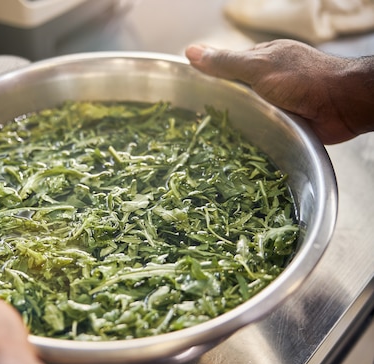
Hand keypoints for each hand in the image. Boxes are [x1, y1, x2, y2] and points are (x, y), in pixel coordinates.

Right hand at [185, 40, 373, 144]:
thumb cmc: (303, 80)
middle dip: (217, 104)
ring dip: (233, 124)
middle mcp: (268, 79)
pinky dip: (249, 137)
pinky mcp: (286, 123)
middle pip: (234, 91)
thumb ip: (225, 62)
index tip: (183, 90)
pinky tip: (234, 148)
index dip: (205, 75)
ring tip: (206, 141)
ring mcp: (278, 102)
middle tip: (190, 122)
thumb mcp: (258, 67)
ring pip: (246, 113)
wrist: (344, 104)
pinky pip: (260, 130)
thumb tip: (191, 51)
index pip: (224, 65)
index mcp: (261, 59)